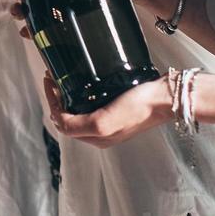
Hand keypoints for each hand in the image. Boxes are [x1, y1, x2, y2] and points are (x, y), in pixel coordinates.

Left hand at [41, 73, 172, 148]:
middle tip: (52, 77)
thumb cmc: (139, 108)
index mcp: (97, 137)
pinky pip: (90, 104)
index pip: (62, 121)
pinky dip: (79, 94)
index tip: (49, 80)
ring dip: (66, 96)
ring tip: (62, 79)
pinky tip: (79, 83)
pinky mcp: (117, 110)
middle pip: (68, 117)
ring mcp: (110, 121)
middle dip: (56, 98)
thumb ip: (78, 126)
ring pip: (78, 111)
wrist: (165, 98)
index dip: (52, 101)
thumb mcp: (103, 122)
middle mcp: (102, 133)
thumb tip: (58, 121)